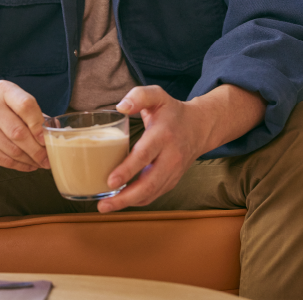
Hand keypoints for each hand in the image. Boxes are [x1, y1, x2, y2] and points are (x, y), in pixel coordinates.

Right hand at [0, 80, 49, 171]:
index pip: (25, 105)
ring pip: (11, 149)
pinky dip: (18, 165)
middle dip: (37, 149)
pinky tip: (27, 165)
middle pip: (18, 132)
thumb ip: (32, 113)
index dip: (39, 124)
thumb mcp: (12, 99)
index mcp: (2, 89)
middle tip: (49, 158)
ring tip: (40, 163)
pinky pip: (1, 159)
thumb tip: (55, 131)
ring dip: (29, 160)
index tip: (47, 138)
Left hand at [97, 86, 205, 212]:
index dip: (127, 170)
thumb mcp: (157, 96)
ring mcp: (173, 171)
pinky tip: (121, 202)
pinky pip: (154, 195)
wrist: (199, 127)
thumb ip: (139, 96)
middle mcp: (170, 157)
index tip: (110, 180)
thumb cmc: (172, 111)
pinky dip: (138, 201)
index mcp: (163, 135)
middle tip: (103, 205)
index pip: (144, 156)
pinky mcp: (172, 180)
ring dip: (128, 203)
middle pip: (149, 184)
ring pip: (151, 193)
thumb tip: (120, 107)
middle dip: (125, 197)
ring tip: (106, 206)